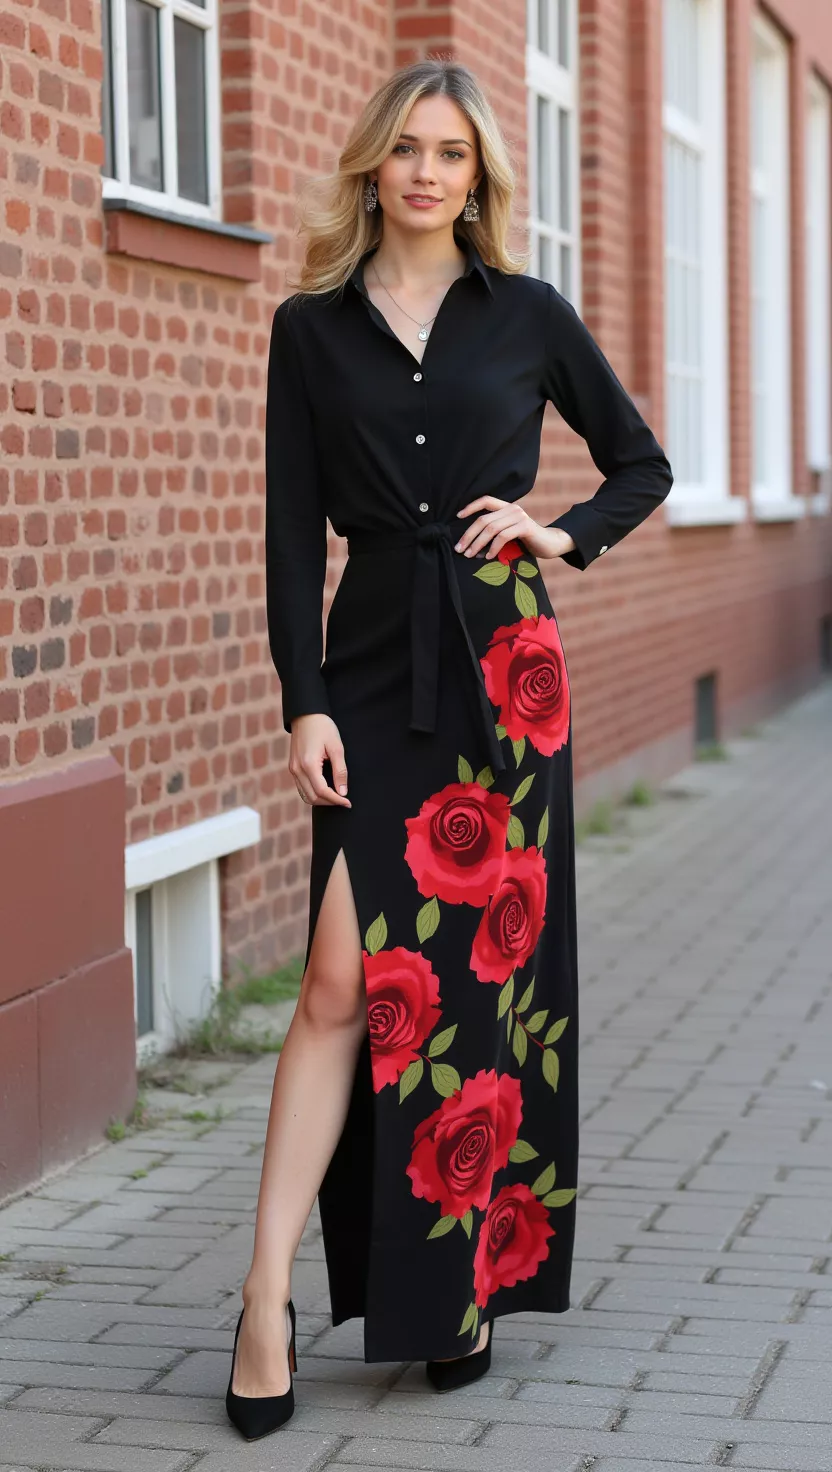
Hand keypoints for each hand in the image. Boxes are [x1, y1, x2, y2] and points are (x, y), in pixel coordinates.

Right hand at [289, 714, 350, 806]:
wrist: (306, 715)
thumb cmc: (323, 727)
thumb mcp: (336, 747)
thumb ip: (340, 771)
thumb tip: (343, 792)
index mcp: (308, 764)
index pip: (322, 791)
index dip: (336, 800)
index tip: (348, 803)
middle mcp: (297, 769)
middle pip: (312, 797)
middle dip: (329, 802)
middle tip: (344, 801)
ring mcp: (293, 769)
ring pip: (305, 795)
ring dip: (321, 800)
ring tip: (336, 797)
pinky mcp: (293, 767)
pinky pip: (301, 788)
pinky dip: (313, 793)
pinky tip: (326, 790)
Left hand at [455, 497, 575, 561]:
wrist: (550, 544)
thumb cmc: (526, 541)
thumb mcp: (509, 532)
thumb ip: (495, 531)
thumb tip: (471, 542)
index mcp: (507, 507)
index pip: (485, 500)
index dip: (471, 507)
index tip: (457, 516)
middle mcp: (512, 509)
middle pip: (484, 519)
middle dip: (469, 535)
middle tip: (459, 548)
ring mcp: (519, 517)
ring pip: (491, 528)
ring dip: (478, 543)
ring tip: (470, 555)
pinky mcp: (525, 527)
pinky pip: (503, 537)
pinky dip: (493, 548)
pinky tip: (488, 557)